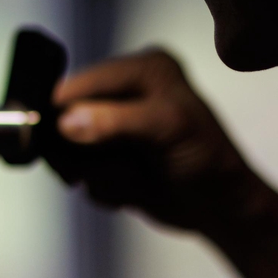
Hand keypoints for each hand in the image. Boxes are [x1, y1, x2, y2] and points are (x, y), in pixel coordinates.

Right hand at [46, 49, 270, 239]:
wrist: (222, 209)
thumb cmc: (208, 158)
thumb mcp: (168, 126)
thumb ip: (116, 120)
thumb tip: (66, 121)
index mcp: (144, 68)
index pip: (90, 79)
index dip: (69, 102)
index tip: (55, 129)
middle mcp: (125, 93)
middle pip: (71, 115)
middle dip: (86, 147)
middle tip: (108, 166)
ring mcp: (114, 128)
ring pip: (72, 150)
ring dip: (98, 172)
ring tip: (132, 178)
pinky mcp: (108, 159)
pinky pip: (83, 175)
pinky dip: (105, 188)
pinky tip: (133, 189)